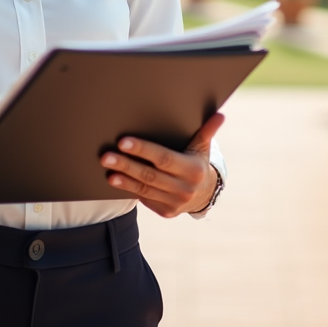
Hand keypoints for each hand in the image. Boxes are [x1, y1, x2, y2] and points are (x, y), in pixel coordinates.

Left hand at [101, 112, 224, 217]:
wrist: (204, 194)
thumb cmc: (198, 162)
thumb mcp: (203, 147)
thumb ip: (207, 130)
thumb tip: (220, 115)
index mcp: (193, 170)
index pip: (164, 158)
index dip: (143, 150)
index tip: (123, 142)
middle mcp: (185, 189)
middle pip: (150, 175)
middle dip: (126, 164)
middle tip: (107, 156)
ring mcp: (175, 203)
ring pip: (144, 188)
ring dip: (123, 178)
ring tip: (108, 168)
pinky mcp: (166, 212)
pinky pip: (144, 198)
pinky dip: (128, 188)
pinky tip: (115, 179)